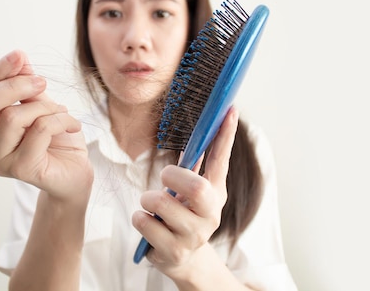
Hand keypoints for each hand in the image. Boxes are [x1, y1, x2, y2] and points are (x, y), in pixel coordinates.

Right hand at [0, 50, 92, 202]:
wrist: (77, 173)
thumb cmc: (58, 141)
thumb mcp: (43, 106)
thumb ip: (27, 86)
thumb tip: (18, 57)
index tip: (19, 55)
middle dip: (14, 86)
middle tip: (42, 83)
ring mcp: (0, 160)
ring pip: (14, 117)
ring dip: (46, 107)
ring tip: (63, 113)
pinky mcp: (22, 169)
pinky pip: (39, 130)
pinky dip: (61, 120)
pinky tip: (73, 125)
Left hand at [132, 107, 238, 277]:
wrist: (183, 259)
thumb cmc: (182, 216)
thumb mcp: (190, 193)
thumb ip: (192, 167)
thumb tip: (194, 132)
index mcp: (216, 193)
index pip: (222, 160)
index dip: (226, 136)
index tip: (230, 110)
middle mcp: (211, 214)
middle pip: (197, 187)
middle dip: (172, 176)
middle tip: (163, 178)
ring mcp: (195, 235)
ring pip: (161, 203)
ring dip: (148, 200)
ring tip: (151, 207)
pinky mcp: (175, 251)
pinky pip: (145, 223)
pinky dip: (140, 219)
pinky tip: (149, 225)